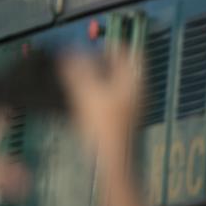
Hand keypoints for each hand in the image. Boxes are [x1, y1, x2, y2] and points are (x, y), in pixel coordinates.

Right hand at [58, 49, 150, 205]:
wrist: (111, 163)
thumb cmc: (105, 128)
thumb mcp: (86, 90)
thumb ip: (76, 68)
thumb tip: (69, 52)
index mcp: (134, 80)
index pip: (127, 49)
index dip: (107, 42)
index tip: (89, 43)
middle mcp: (136, 91)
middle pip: (119, 66)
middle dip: (98, 60)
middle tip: (78, 60)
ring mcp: (130, 107)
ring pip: (112, 82)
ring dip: (94, 77)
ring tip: (75, 78)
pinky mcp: (120, 120)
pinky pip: (107, 98)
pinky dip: (94, 94)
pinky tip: (79, 100)